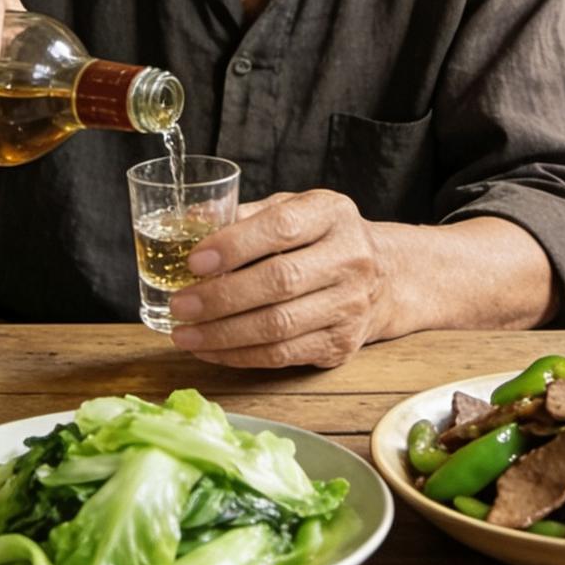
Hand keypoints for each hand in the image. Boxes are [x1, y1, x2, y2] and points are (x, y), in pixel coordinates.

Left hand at [166, 189, 387, 368]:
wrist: (385, 278)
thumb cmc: (322, 238)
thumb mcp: (294, 209)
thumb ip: (245, 213)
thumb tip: (190, 219)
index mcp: (332, 214)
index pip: (282, 227)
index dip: (235, 245)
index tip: (194, 261)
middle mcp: (349, 258)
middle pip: (279, 282)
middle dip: (221, 297)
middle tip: (180, 304)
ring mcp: (349, 305)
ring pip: (279, 326)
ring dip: (223, 334)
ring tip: (183, 333)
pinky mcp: (340, 344)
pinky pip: (283, 355)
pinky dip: (239, 356)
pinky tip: (210, 349)